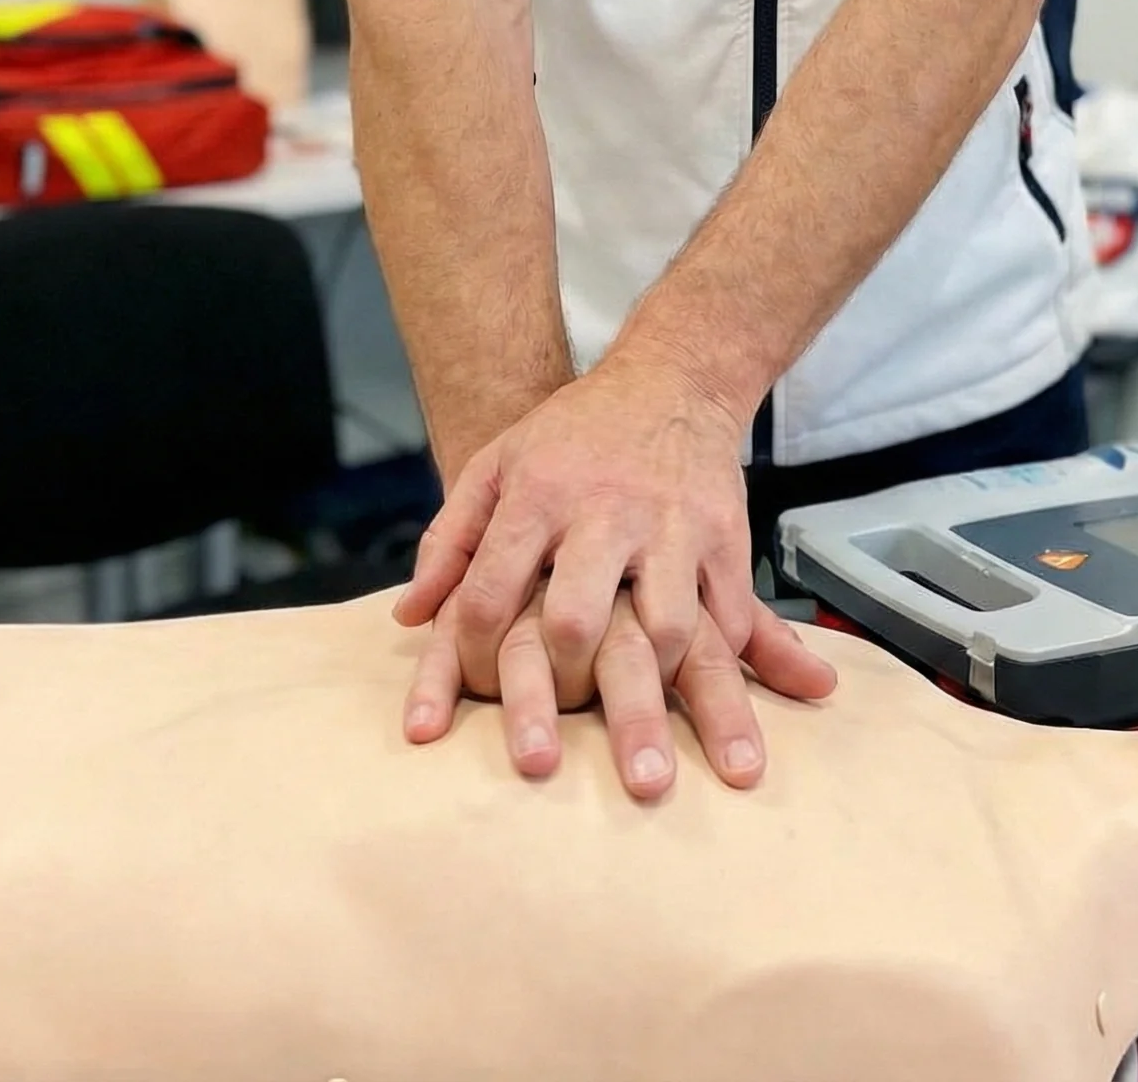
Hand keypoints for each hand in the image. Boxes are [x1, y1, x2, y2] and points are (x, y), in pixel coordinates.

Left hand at [395, 355, 835, 795]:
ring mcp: (672, 526)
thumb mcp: (497, 463)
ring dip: (652, 695)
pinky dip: (717, 662)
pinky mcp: (726, 537)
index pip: (489, 592)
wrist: (671, 380)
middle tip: (550, 757)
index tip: (471, 696)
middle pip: (577, 620)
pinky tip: (709, 701)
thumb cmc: (572, 433)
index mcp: (538, 494)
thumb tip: (408, 618)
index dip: (469, 658)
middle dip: (560, 693)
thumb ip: (448, 539)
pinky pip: (730, 613)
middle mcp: (605, 511)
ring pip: (665, 625)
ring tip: (643, 757)